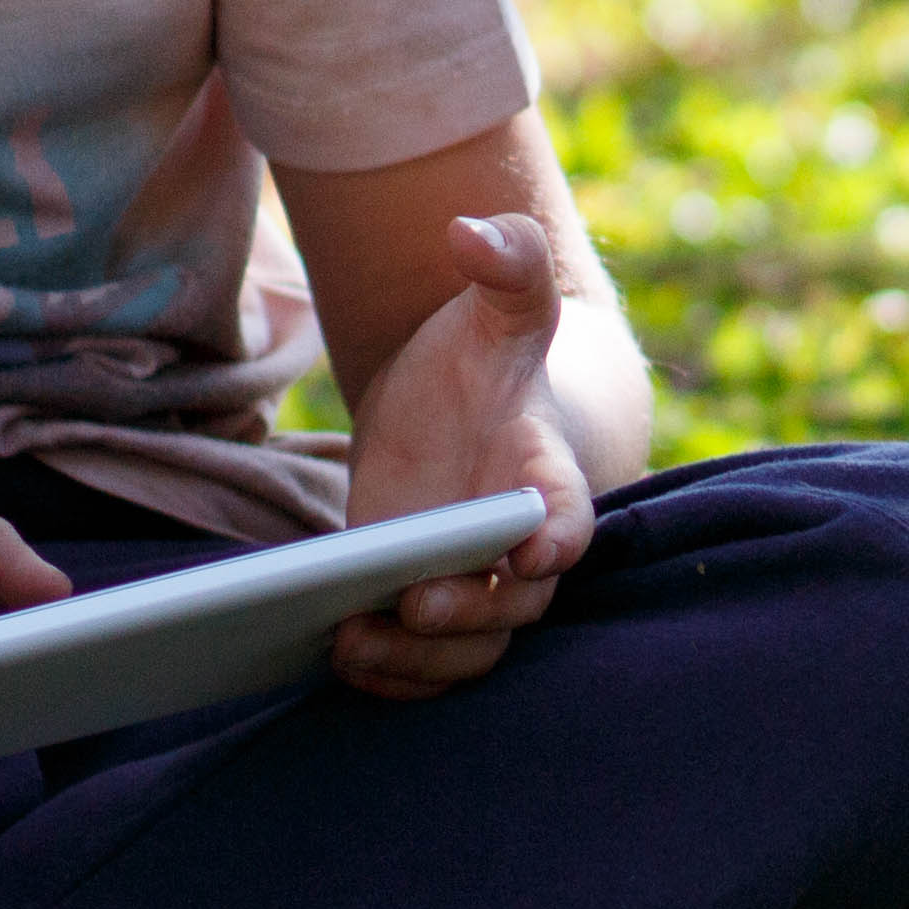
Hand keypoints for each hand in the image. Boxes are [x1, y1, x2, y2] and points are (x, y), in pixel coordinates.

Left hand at [328, 209, 600, 697]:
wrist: (460, 408)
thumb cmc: (485, 358)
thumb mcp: (496, 306)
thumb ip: (507, 264)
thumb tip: (472, 232)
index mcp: (545, 475)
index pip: (570, 517)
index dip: (556, 538)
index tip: (531, 549)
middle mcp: (519, 547)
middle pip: (513, 606)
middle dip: (464, 615)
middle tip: (408, 602)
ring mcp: (473, 586)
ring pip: (471, 650)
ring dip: (418, 661)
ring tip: (350, 639)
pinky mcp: (423, 609)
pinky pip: (427, 667)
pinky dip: (393, 676)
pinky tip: (338, 653)